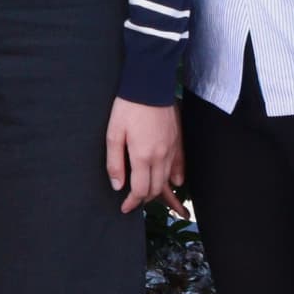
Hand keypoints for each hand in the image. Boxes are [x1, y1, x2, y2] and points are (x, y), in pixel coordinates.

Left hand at [106, 97, 187, 216]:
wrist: (149, 85)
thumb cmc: (128, 108)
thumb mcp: (113, 133)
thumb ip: (115, 162)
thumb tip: (118, 186)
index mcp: (143, 157)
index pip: (141, 191)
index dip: (132, 203)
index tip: (124, 207)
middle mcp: (161, 157)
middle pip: (156, 189)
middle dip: (145, 199)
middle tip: (134, 201)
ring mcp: (172, 149)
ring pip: (168, 180)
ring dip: (159, 191)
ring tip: (151, 196)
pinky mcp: (178, 141)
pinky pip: (180, 166)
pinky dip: (177, 178)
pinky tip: (174, 183)